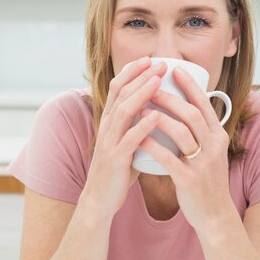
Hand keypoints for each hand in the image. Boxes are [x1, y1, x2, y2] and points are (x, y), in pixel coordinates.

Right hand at [79, 57, 166, 221]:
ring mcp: (110, 142)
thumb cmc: (118, 171)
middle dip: (140, 76)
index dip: (132, 72)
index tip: (149, 59)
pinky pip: (129, 140)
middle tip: (159, 63)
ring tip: (158, 81)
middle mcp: (107, 127)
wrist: (100, 199)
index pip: (117, 88)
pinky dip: (142, 126)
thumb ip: (136, 126)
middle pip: (121, 93)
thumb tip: (157, 112)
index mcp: (109, 121)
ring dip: (141, 94)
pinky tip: (155, 117)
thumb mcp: (125, 142)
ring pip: (124, 111)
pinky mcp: (115, 159)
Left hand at [138, 66, 233, 230]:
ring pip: (182, 133)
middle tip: (151, 85)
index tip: (174, 69)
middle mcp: (214, 147)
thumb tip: (190, 106)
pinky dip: (152, 146)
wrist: (215, 215)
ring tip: (141, 106)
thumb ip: (203, 131)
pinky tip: (138, 138)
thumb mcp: (212, 152)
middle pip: (192, 113)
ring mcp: (202, 163)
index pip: (205, 104)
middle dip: (171, 96)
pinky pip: (168, 158)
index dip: (190, 85)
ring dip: (159, 117)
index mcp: (219, 136)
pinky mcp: (189, 180)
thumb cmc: (206, 180)